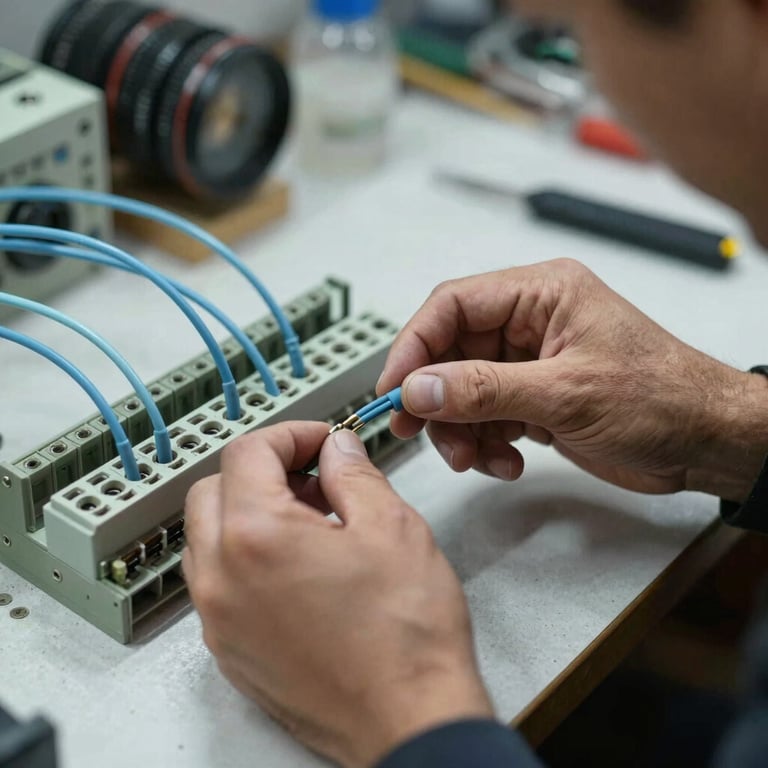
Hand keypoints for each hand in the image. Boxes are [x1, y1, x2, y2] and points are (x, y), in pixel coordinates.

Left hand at [183, 422, 492, 767]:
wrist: (409, 721)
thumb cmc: (406, 637)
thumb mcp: (392, 526)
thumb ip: (353, 473)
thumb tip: (336, 450)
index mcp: (256, 537)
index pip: (247, 453)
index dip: (290, 434)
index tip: (320, 441)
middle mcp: (223, 579)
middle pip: (214, 490)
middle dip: (261, 471)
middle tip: (312, 476)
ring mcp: (220, 620)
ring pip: (208, 538)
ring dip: (248, 513)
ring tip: (309, 521)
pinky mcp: (231, 651)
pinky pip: (219, 584)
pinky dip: (246, 558)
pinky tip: (299, 566)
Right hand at [378, 259, 767, 501]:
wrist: (707, 444)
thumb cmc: (663, 399)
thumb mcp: (565, 393)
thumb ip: (484, 389)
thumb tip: (420, 387)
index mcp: (541, 295)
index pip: (453, 306)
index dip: (415, 345)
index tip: (393, 387)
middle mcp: (532, 323)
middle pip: (452, 352)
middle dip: (438, 398)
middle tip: (420, 431)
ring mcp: (532, 363)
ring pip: (464, 390)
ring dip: (461, 429)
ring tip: (475, 458)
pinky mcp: (535, 399)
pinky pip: (486, 417)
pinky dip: (485, 444)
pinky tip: (506, 462)